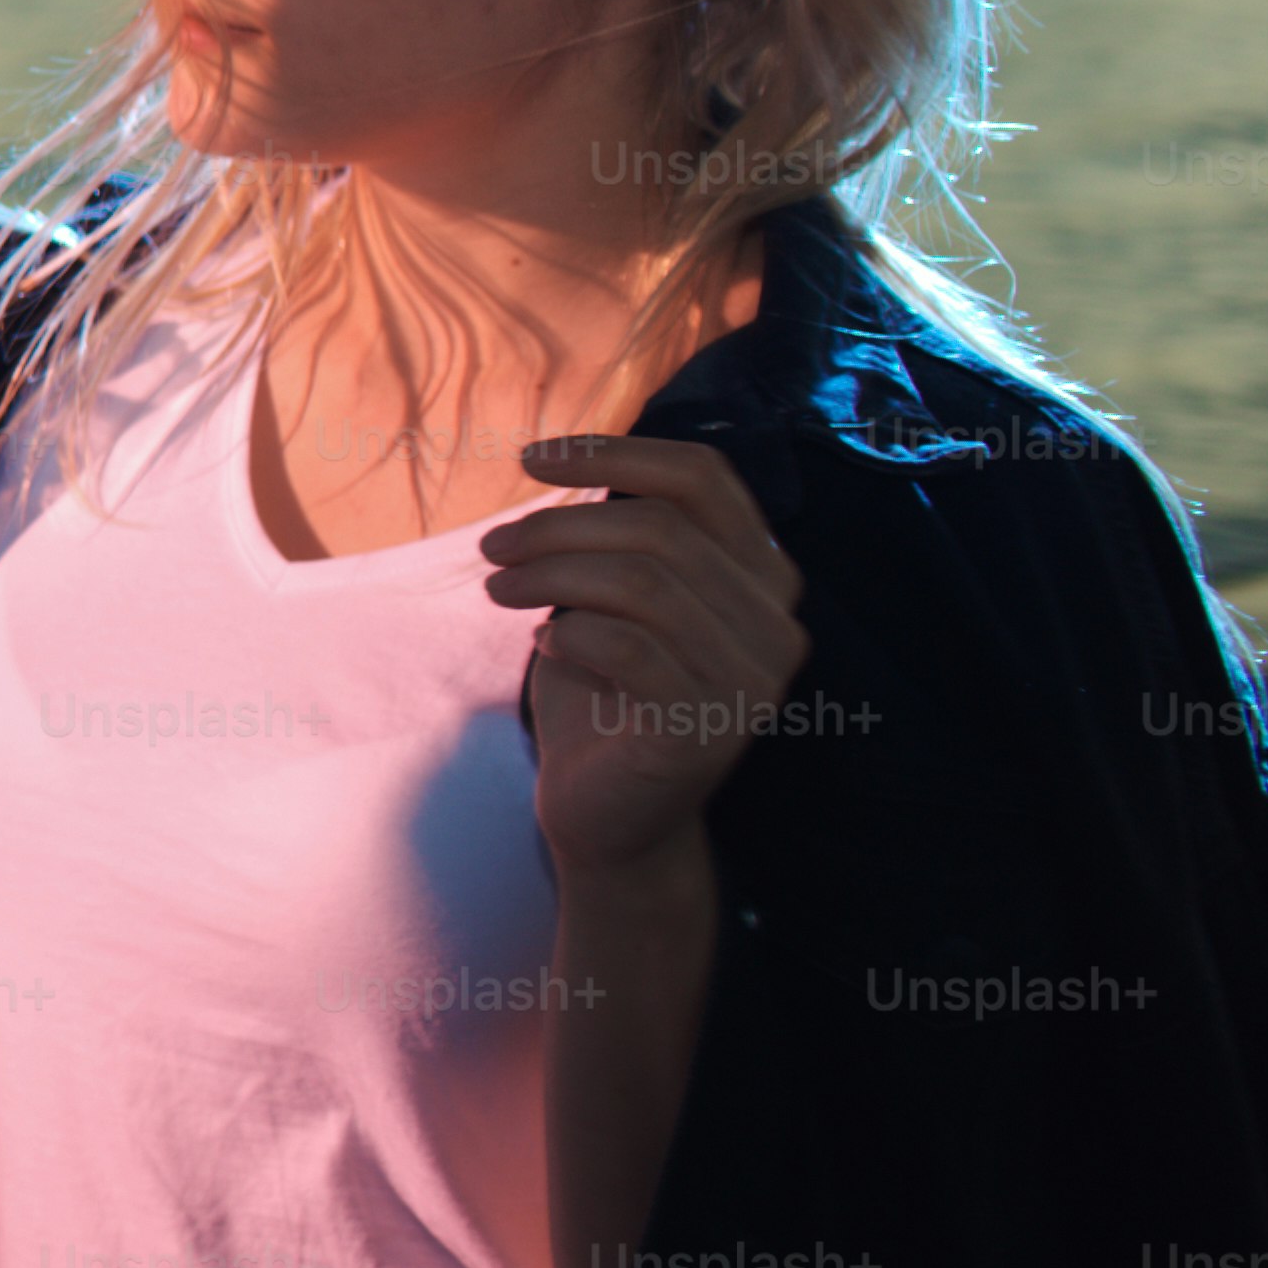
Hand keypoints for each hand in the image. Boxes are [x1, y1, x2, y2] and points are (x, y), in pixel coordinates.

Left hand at [488, 435, 810, 880]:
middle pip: (659, 528)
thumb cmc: (603, 691)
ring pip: (642, 582)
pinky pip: (630, 647)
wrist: (608, 815)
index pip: (704, 477)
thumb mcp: (609, 595)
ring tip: (498, 589)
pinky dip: (569, 634)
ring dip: (549, 575)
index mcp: (762, 575)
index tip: (532, 458)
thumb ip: (616, 533)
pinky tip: (544, 646)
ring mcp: (752, 680)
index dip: (614, 452)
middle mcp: (775, 623)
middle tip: (492, 548)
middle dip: (556, 526)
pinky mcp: (708, 728)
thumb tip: (564, 458)